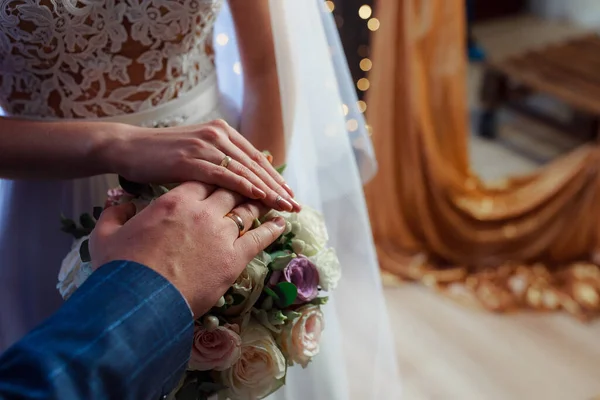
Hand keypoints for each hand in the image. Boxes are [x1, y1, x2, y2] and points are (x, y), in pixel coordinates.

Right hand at [89, 182, 286, 316]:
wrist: (139, 301)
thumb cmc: (120, 269)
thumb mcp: (106, 235)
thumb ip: (116, 213)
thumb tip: (121, 204)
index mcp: (175, 200)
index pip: (203, 179)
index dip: (215, 178)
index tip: (223, 176)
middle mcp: (202, 211)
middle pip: (230, 190)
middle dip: (241, 186)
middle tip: (253, 185)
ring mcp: (221, 233)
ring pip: (247, 209)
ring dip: (259, 203)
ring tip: (270, 199)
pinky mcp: (234, 258)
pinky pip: (260, 237)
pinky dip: (272, 227)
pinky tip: (281, 220)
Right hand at [109, 120, 298, 211]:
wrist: (127, 148)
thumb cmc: (160, 156)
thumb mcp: (195, 153)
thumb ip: (218, 160)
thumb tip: (242, 177)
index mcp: (221, 131)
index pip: (255, 157)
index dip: (274, 178)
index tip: (289, 195)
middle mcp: (217, 135)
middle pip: (256, 165)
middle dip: (277, 187)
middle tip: (294, 205)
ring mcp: (204, 146)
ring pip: (244, 170)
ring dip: (267, 190)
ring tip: (283, 206)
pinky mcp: (190, 160)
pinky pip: (223, 175)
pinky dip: (243, 186)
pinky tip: (258, 198)